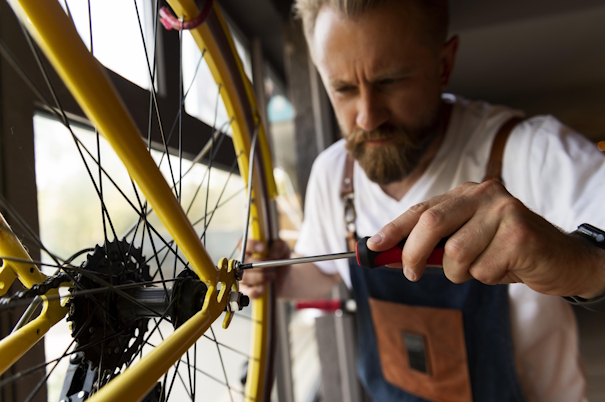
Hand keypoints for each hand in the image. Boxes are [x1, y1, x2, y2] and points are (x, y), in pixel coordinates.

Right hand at [240, 238, 290, 298]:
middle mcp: (243, 261)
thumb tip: (272, 255)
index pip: (244, 244)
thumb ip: (279, 246)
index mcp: (250, 249)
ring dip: (261, 277)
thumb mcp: (283, 249)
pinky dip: (255, 291)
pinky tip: (263, 288)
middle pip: (245, 263)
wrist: (284, 277)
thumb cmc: (280, 259)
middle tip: (273, 267)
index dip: (252, 246)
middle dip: (261, 265)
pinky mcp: (247, 289)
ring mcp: (243, 276)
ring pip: (245, 277)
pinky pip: (245, 292)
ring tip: (272, 275)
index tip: (264, 249)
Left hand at [367, 181, 604, 297]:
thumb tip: (390, 255)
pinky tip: (506, 267)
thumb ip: (433, 246)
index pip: (420, 208)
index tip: (372, 245)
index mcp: (465, 193)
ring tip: (483, 267)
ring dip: (462, 273)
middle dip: (413, 255)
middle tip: (411, 274)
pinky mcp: (521, 233)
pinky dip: (489, 278)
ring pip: (456, 254)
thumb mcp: (466, 244)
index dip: (393, 228)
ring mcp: (504, 210)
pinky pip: (484, 269)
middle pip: (431, 223)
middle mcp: (483, 194)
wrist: (561, 259)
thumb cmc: (506, 251)